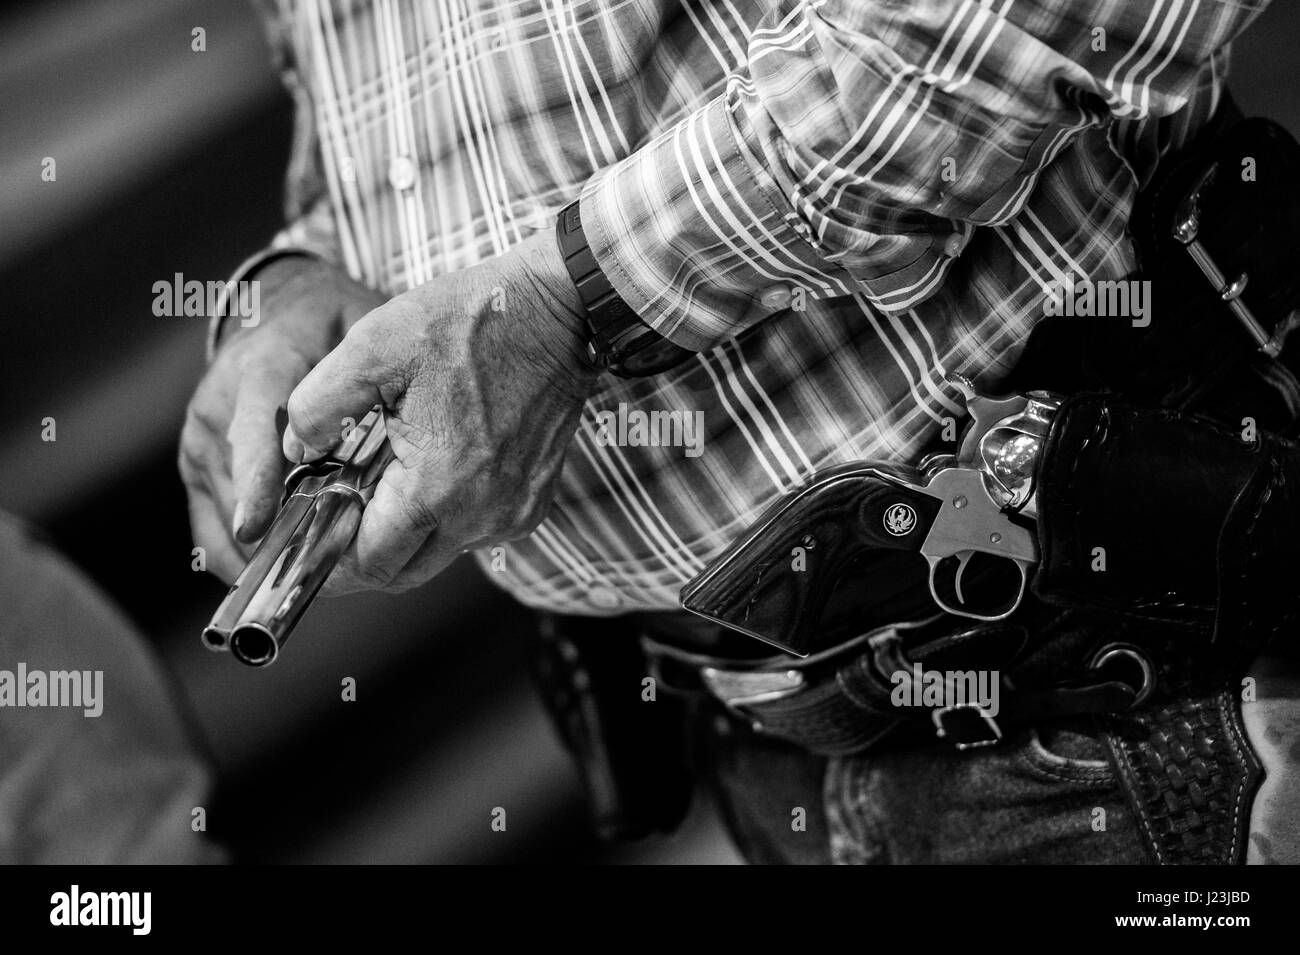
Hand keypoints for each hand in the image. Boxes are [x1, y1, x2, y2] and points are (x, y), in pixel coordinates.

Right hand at [179, 257, 384, 581]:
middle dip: (275, 536)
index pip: (251, 431)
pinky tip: (282, 574)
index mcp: (259, 370)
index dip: (255, 482)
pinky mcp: (197, 466)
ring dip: (265, 552)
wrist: (278, 306)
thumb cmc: (328, 321)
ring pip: (224, 517)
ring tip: (313, 579)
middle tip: (322, 575)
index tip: (256, 526)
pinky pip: (210, 529)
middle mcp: (217, 408)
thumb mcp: (359, 327)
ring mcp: (201, 441)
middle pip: (235, 489)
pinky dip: (245, 557)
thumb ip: (370, 373)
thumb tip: (404, 423)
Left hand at [282, 231, 598, 593]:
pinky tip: (428, 472)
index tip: (306, 543)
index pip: (369, 565)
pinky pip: (475, 532)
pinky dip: (444, 517)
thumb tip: (297, 449)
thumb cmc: (471, 322)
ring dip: (404, 535)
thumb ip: (317, 405)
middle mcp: (481, 514)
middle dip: (361, 557)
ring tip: (380, 483)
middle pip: (402, 573)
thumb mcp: (372, 347)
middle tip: (333, 519)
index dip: (328, 562)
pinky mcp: (531, 502)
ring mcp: (512, 512)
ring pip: (439, 554)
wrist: (557, 312)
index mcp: (436, 488)